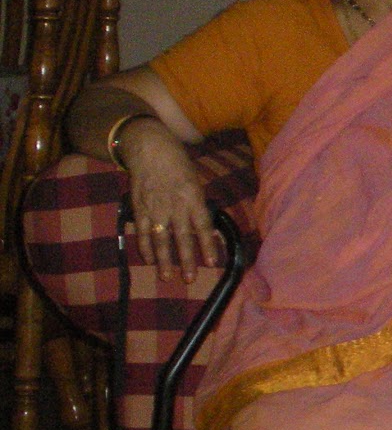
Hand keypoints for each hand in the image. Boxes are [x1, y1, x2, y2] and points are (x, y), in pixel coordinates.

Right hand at [121, 120, 219, 283]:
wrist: (150, 150)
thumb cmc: (179, 165)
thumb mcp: (196, 182)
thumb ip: (198, 205)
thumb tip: (204, 228)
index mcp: (193, 198)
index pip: (204, 227)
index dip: (208, 246)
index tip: (213, 263)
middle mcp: (175, 206)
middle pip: (182, 238)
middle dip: (187, 260)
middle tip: (190, 279)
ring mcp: (156, 209)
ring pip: (160, 240)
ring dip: (164, 260)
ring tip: (168, 277)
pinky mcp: (140, 209)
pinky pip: (143, 232)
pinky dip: (145, 247)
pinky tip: (150, 260)